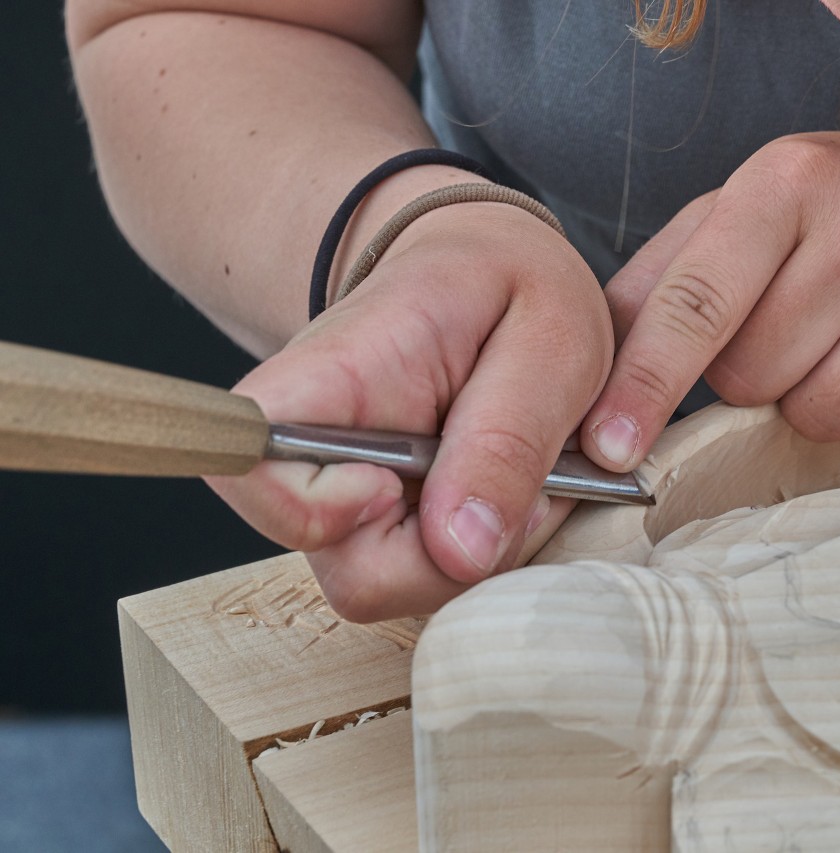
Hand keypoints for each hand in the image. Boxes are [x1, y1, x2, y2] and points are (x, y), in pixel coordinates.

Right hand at [207, 202, 611, 620]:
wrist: (486, 278)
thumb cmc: (511, 289)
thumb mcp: (549, 333)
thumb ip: (509, 438)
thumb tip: (462, 552)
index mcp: (338, 376)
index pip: (248, 464)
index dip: (317, 512)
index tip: (399, 483)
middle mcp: (322, 455)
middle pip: (351, 571)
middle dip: (458, 554)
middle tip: (529, 481)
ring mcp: (353, 504)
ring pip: (402, 587)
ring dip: (487, 551)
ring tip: (528, 475)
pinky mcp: (389, 532)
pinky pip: (436, 580)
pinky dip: (491, 552)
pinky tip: (515, 494)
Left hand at [582, 131, 839, 472]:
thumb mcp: (756, 210)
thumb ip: (666, 277)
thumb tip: (589, 366)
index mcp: (792, 181)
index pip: (697, 302)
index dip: (644, 383)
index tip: (606, 445)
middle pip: (753, 379)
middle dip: (757, 377)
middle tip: (803, 330)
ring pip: (820, 420)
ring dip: (819, 406)